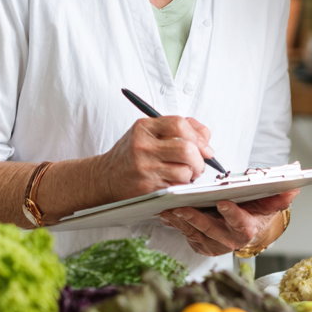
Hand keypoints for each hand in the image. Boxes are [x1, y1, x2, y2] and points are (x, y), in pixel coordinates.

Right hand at [98, 116, 215, 202]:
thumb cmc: (132, 153)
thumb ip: (178, 128)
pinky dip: (181, 185)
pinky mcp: (147, 187)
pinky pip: (176, 186)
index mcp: (144, 127)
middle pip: (186, 149)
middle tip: (199, 164)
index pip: (179, 124)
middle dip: (200, 159)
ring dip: (191, 175)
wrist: (106, 177)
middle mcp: (143, 146)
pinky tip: (173, 181)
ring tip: (184, 173)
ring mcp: (144, 168)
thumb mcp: (149, 132)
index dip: (197, 136)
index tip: (204, 146)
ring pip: (184, 171)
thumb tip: (205, 136)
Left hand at [158, 189, 298, 256]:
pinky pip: (187, 236)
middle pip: (211, 230)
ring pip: (196, 233)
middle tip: (182, 206)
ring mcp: (214, 245)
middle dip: (196, 218)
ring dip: (181, 221)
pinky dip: (177, 225)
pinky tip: (168, 214)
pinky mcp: (202, 245)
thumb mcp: (270, 203)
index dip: (232, 214)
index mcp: (248, 229)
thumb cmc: (257, 211)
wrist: (248, 227)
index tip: (222, 202)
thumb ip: (281, 196)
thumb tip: (294, 188)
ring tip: (170, 208)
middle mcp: (231, 241)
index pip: (240, 223)